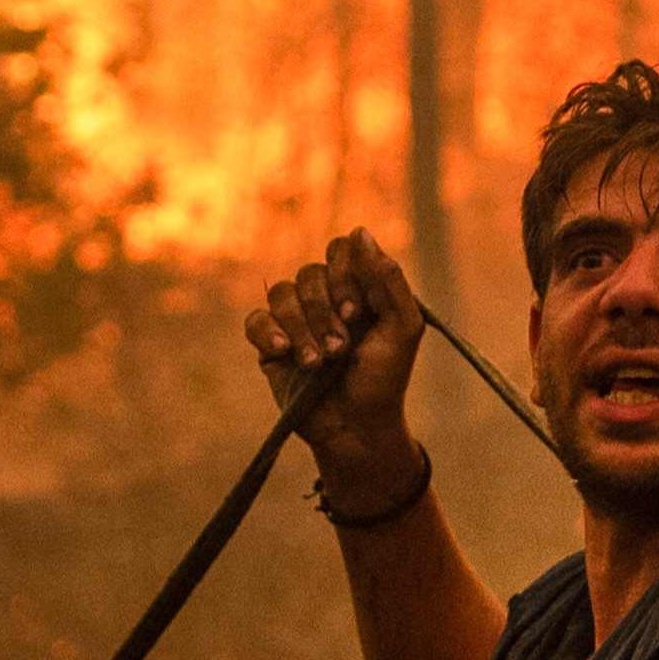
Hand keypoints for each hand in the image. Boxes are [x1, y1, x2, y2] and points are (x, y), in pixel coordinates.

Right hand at [245, 229, 430, 504]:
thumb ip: (387, 278)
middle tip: (342, 347)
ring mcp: (295, 321)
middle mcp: (324, 298)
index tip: (357, 313)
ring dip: (303, 328)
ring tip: (319, 363)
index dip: (345, 276)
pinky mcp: (270, 346)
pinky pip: (255, 321)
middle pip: (310, 274)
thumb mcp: (403, 327)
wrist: (358, 428)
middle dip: (325, 312)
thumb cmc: (385, 379)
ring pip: (282, 295)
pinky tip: (286, 354)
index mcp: (357, 287)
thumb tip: (359, 231)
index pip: (339, 252)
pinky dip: (269, 333)